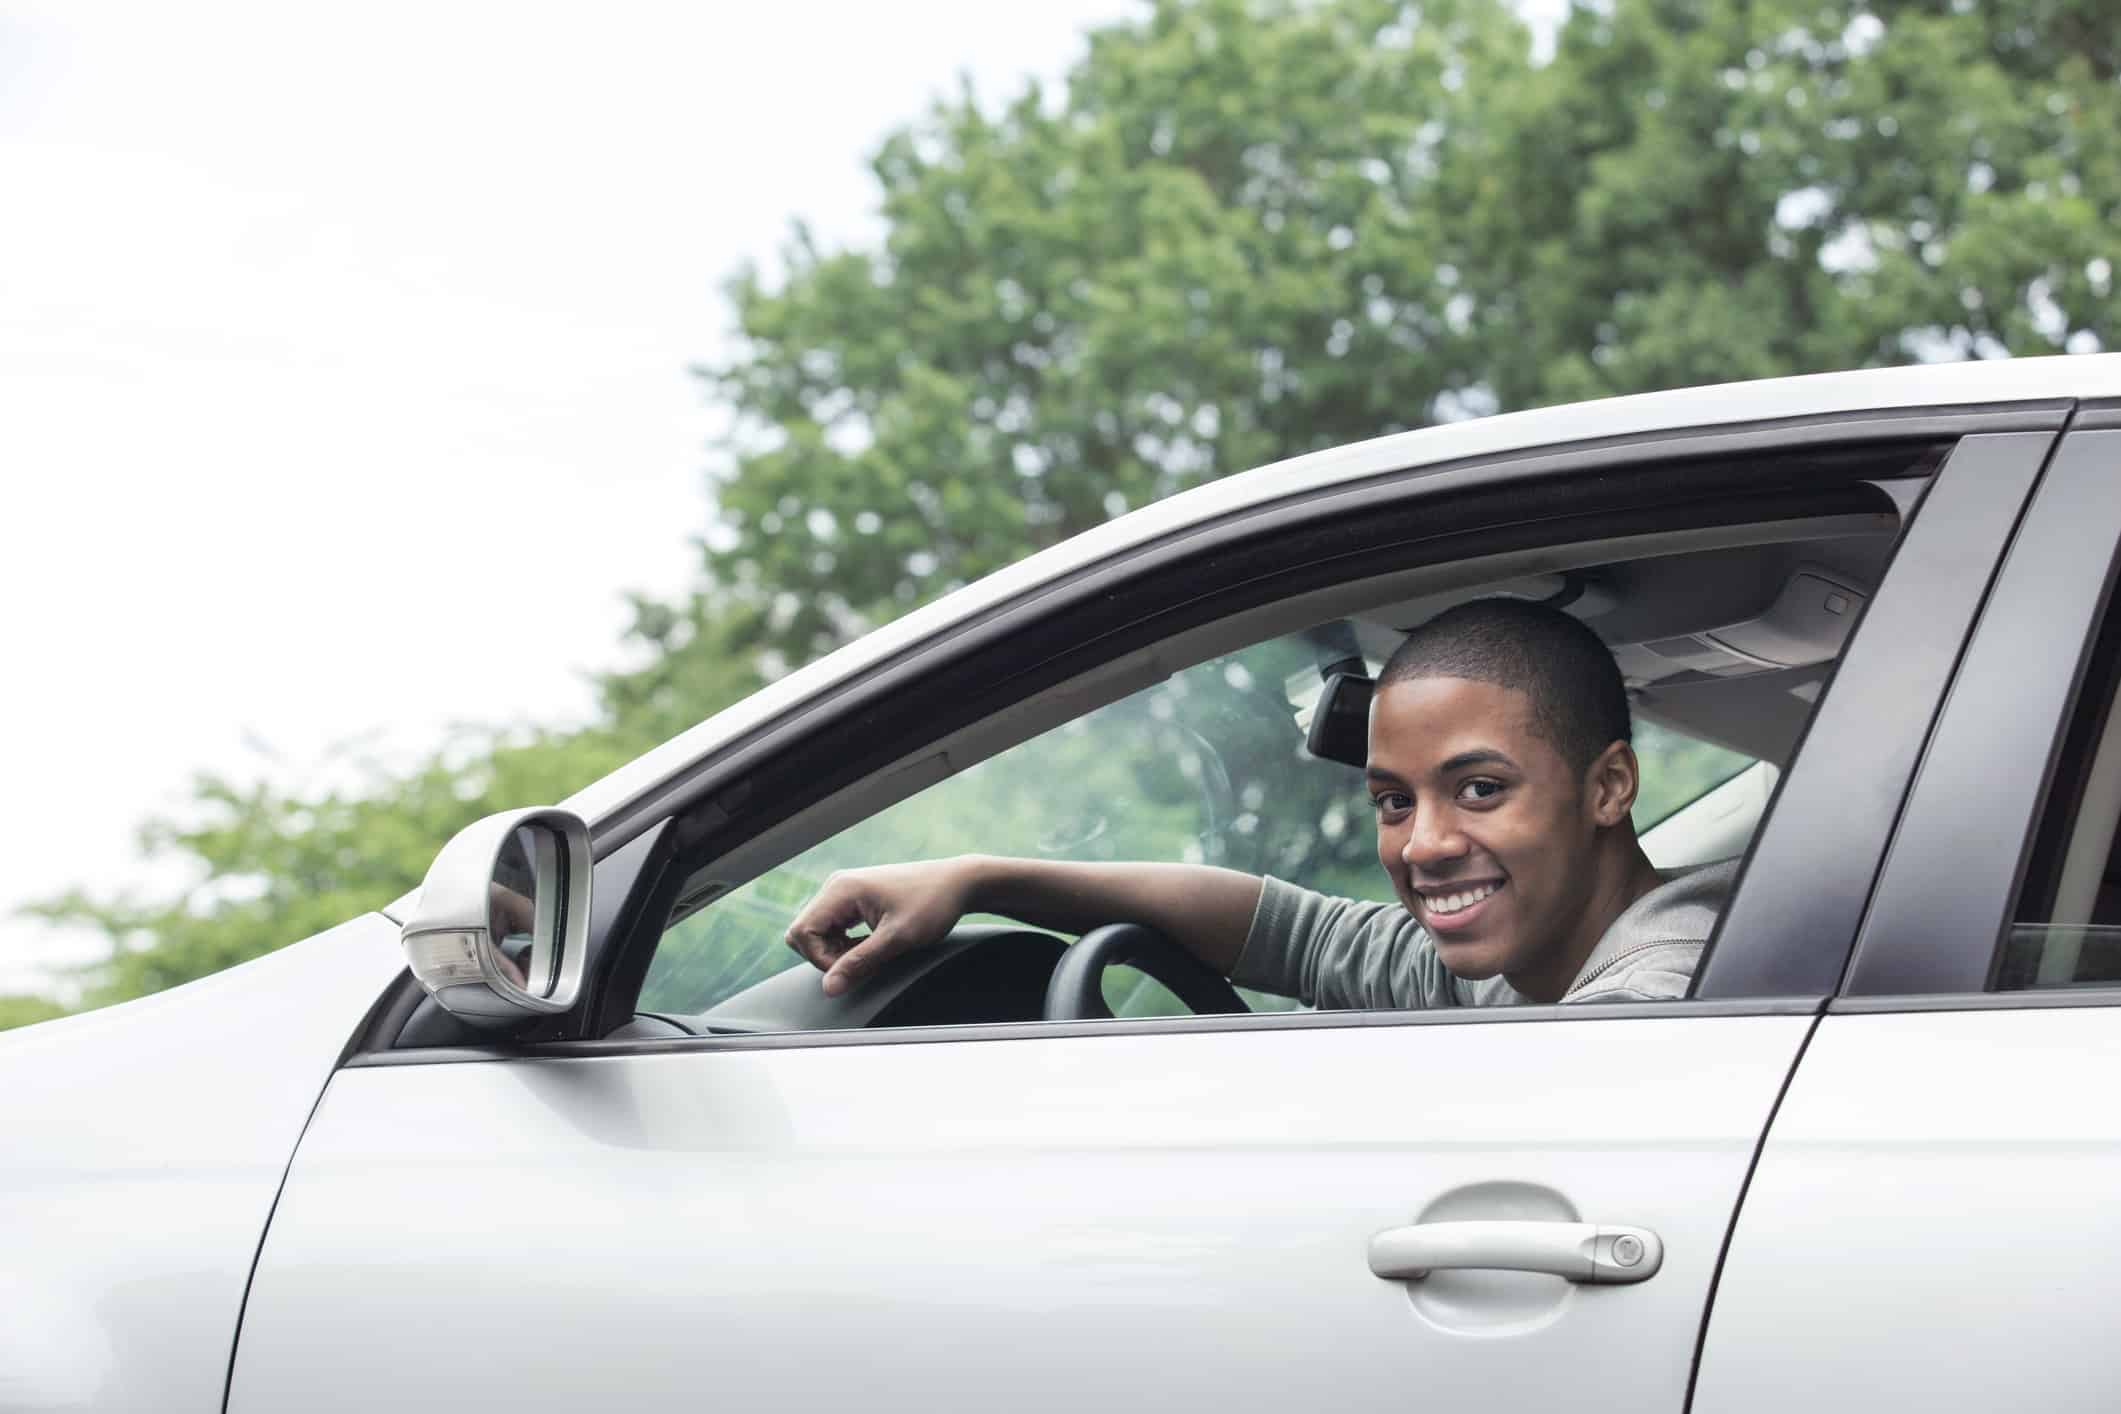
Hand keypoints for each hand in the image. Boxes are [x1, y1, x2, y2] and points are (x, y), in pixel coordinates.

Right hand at [784, 858, 981, 996]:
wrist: (958, 883)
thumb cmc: (932, 904)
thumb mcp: (897, 939)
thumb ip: (860, 963)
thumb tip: (829, 989)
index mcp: (841, 889)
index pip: (802, 933)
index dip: (821, 960)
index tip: (853, 968)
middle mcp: (836, 886)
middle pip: (803, 932)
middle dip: (825, 956)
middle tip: (862, 962)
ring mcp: (844, 890)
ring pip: (816, 932)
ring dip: (836, 951)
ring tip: (872, 953)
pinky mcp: (853, 898)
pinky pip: (831, 927)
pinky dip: (845, 943)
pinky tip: (870, 946)